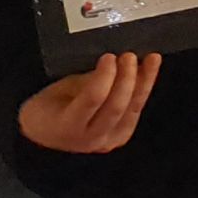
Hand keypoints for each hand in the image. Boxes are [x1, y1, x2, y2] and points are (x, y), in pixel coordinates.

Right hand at [16, 52, 159, 154]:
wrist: (46, 135)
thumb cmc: (48, 109)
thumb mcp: (60, 90)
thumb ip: (87, 81)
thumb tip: (113, 64)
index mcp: (67, 126)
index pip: (93, 99)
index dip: (105, 76)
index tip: (109, 57)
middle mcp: (90, 139)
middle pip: (116, 106)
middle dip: (127, 78)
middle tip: (130, 56)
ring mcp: (108, 141)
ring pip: (132, 109)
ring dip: (144, 82)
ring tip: (151, 60)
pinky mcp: (121, 137)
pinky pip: (136, 111)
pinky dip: (144, 90)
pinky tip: (149, 72)